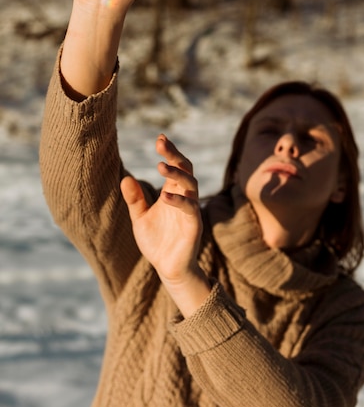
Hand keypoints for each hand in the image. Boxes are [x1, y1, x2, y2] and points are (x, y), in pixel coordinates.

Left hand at [121, 135, 210, 316]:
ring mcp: (191, 210)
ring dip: (177, 174)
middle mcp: (184, 197)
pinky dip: (179, 200)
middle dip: (174, 155)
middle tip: (161, 143)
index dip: (169, 152)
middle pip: (185, 169)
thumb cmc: (156, 242)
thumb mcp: (140, 218)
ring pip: (191, 184)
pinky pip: (190, 208)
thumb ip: (135, 200)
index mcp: (172, 192)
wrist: (167, 268)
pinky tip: (165, 196)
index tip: (160, 137)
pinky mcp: (194, 225)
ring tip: (160, 166)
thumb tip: (125, 178)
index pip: (175, 166)